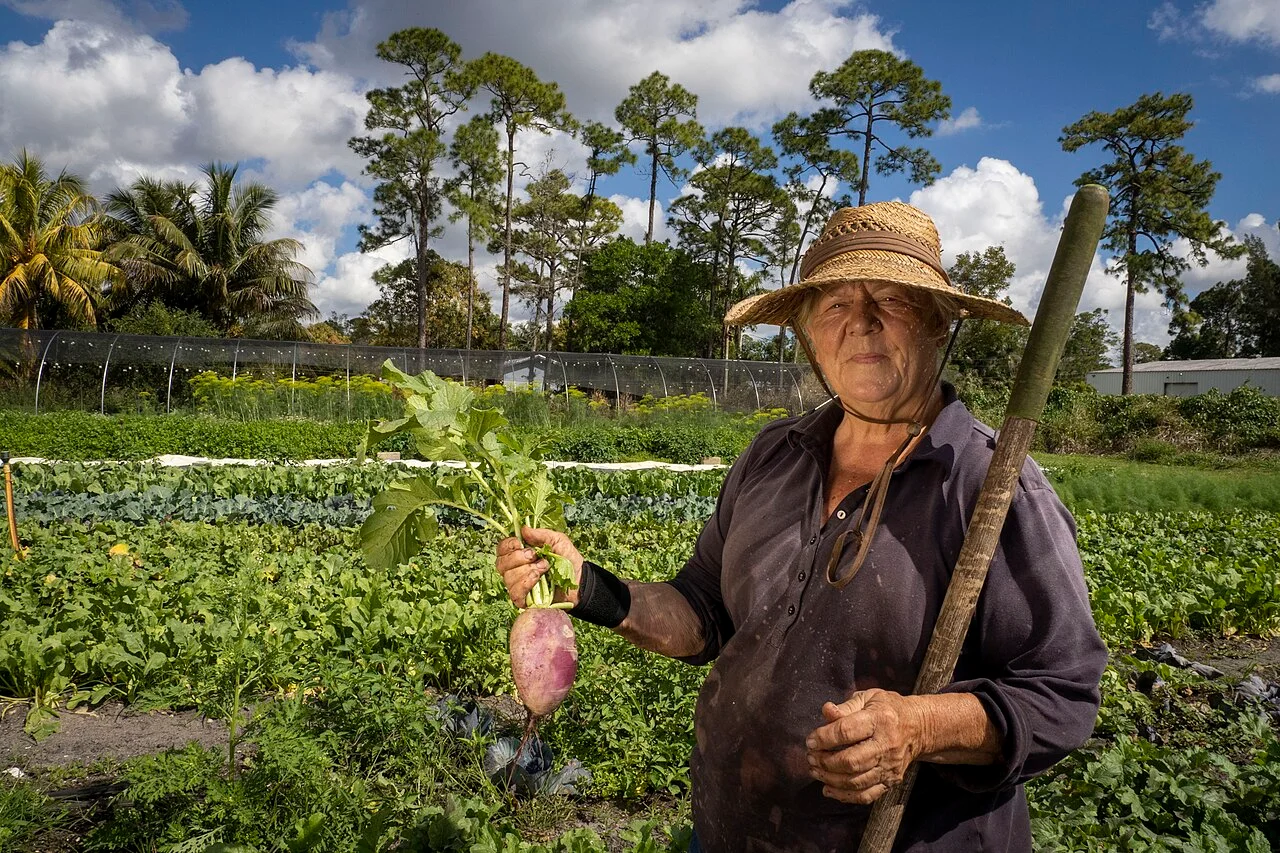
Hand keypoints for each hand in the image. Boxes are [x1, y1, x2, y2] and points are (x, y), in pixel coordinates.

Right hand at [495, 526, 583, 608]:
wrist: (580, 580)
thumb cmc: (568, 560)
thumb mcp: (558, 541)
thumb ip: (541, 534)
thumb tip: (523, 529)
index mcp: (520, 553)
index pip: (502, 549)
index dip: (507, 545)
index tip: (520, 543)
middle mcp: (515, 569)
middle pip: (501, 564)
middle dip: (518, 558)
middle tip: (535, 556)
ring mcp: (518, 585)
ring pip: (508, 578)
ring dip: (526, 571)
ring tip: (544, 568)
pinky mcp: (524, 600)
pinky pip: (515, 594)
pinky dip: (525, 585)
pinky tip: (538, 580)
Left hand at [805, 689, 923, 804]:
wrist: (919, 727)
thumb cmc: (888, 709)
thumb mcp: (868, 698)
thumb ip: (846, 707)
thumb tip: (826, 711)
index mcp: (880, 719)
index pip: (847, 731)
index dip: (824, 738)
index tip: (810, 741)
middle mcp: (887, 745)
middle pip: (851, 761)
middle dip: (825, 761)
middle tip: (811, 757)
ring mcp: (890, 766)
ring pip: (856, 781)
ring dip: (830, 779)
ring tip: (815, 771)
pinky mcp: (891, 780)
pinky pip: (866, 795)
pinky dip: (844, 795)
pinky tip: (828, 788)